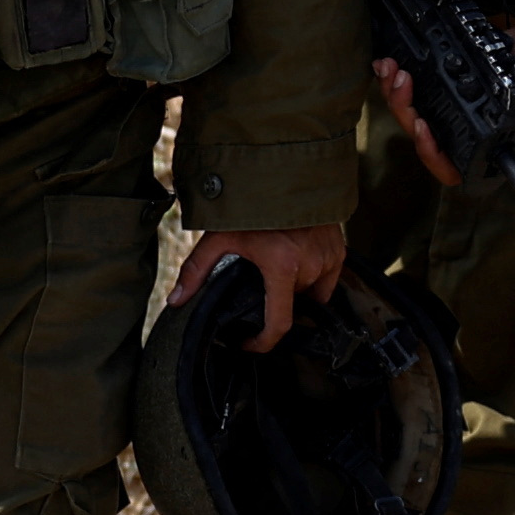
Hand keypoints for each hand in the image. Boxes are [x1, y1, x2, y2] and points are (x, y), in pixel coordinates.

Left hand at [169, 220, 349, 344]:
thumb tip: (175, 301)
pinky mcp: (340, 250)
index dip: (263, 342)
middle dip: (274, 301)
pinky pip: (326, 280)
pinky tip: (296, 263)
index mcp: (282, 266)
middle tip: (257, 286)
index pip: (280, 323)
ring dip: (294, 290)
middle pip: (291, 303)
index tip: (249, 343)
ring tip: (276, 270)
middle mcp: (311, 265)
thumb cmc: (251, 204)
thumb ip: (196, 269)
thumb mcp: (220, 236)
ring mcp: (329, 258)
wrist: (286, 171)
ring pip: (310, 293)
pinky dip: (312, 278)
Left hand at [373, 24, 514, 184]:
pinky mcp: (436, 90)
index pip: (451, 164)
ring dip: (394, 94)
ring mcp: (445, 110)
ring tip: (391, 68)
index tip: (422, 127)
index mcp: (484, 137)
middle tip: (403, 81)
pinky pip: (409, 94)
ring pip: (409, 115)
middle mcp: (460, 128)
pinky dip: (393, 81)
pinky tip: (386, 64)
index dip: (431, 153)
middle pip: (420, 136)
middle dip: (404, 110)